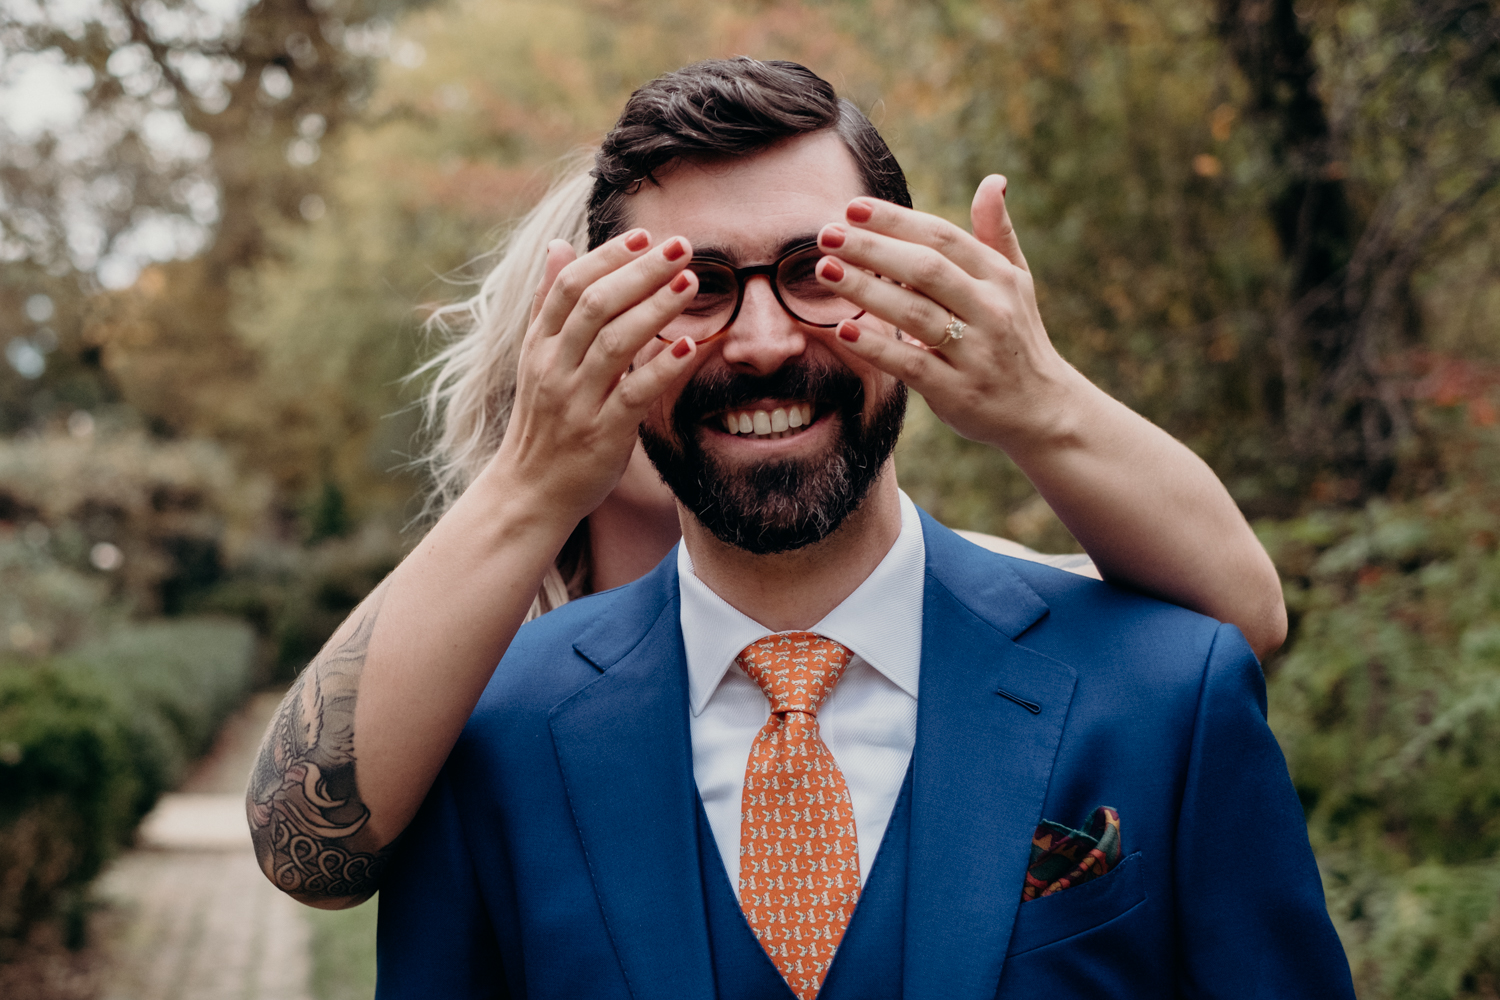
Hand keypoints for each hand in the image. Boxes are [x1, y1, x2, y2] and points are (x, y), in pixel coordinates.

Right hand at [489, 229, 703, 527]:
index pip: (571, 286)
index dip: (609, 256)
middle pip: (596, 305)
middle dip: (641, 271)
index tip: (646, 234)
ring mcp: (576, 401)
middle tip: (682, 246)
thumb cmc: (544, 420)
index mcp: (540, 345)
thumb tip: (558, 245)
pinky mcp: (601, 434)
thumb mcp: (536, 358)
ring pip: (615, 343)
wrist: (529, 491)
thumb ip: (549, 303)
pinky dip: (661, 368)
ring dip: (656, 308)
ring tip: (691, 282)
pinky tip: (688, 346)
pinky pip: (633, 394)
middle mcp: (554, 368)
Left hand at [811, 176, 1086, 455]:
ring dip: (866, 289)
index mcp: (1000, 278)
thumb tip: (993, 180)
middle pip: (926, 270)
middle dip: (873, 248)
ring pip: (915, 314)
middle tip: (827, 235)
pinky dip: (878, 347)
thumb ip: (997, 233)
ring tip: (825, 270)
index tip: (852, 207)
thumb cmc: (1017, 338)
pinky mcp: (958, 391)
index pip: (943, 238)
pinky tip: (845, 329)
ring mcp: (975, 353)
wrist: (1042, 409)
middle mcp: (991, 311)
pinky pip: (912, 364)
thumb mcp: (1017, 282)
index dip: (896, 220)